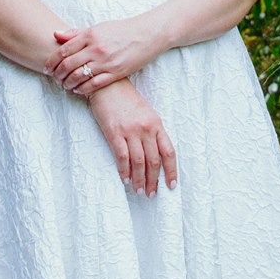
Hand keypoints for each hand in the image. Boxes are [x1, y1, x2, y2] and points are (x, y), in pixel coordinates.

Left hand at [46, 16, 160, 94]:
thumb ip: (76, 33)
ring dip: (68, 84)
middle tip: (54, 78)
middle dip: (57, 75)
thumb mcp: (97, 27)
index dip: (51, 61)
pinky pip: (93, 85)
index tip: (47, 68)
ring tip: (65, 85)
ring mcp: (105, 62)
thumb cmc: (120, 30)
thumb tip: (56, 35)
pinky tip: (78, 90)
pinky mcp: (115, 73)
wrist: (145, 35)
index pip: (63, 50)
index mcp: (90, 35)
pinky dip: (82, 89)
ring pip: (78, 77)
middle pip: (68, 65)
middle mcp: (96, 48)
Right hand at [88, 79, 177, 195]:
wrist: (107, 84)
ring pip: (139, 162)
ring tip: (139, 190)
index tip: (171, 185)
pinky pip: (122, 157)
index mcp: (156, 123)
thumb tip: (156, 156)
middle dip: (153, 181)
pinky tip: (125, 179)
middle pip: (154, 161)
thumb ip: (152, 131)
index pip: (169, 152)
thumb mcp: (146, 112)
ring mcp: (130, 130)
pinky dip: (124, 171)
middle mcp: (146, 128)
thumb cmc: (126, 99)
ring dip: (139, 180)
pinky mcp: (115, 132)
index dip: (171, 171)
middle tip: (151, 194)